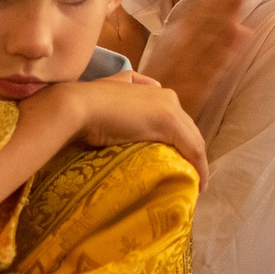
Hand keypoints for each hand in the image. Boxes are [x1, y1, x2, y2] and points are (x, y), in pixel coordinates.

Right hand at [54, 75, 209, 180]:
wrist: (75, 107)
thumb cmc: (82, 107)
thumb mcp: (105, 96)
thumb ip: (121, 92)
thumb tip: (133, 97)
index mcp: (152, 89)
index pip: (174, 118)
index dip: (179, 139)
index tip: (177, 159)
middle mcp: (165, 95)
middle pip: (188, 129)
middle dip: (192, 151)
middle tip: (190, 174)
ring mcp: (168, 108)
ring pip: (194, 140)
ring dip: (198, 162)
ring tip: (195, 183)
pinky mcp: (169, 123)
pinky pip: (193, 150)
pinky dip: (199, 167)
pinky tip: (198, 184)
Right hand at [140, 0, 262, 119]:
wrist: (134, 116)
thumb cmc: (155, 83)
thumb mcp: (167, 52)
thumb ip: (189, 27)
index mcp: (174, 39)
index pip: (201, 11)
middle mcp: (180, 49)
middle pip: (209, 18)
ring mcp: (187, 67)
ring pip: (211, 35)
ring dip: (229, 13)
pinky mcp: (194, 88)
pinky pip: (213, 65)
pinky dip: (226, 49)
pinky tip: (241, 35)